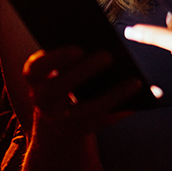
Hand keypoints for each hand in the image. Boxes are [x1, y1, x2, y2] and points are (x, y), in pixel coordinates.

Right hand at [23, 46, 139, 144]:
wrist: (54, 120)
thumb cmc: (62, 80)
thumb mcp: (58, 68)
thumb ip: (70, 56)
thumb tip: (100, 38)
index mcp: (34, 79)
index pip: (36, 69)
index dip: (55, 58)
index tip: (79, 48)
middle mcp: (41, 101)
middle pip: (58, 89)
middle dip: (82, 72)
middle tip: (108, 55)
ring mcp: (57, 120)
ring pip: (83, 112)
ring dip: (111, 97)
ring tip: (135, 82)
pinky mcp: (76, 132)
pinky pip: (100, 123)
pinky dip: (119, 112)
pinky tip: (137, 102)